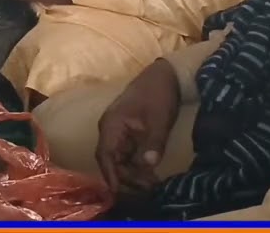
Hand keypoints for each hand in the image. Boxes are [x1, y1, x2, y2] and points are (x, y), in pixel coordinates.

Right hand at [95, 59, 180, 194]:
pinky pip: (127, 153)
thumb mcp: (159, 120)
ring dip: (132, 172)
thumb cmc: (157, 95)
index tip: (117, 193)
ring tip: (151, 184)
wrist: (164, 75)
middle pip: (112, 160)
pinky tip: (150, 173)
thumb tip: (149, 166)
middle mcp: (110, 130)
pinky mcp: (128, 132)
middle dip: (127, 177)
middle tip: (148, 188)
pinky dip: (137, 164)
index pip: (105, 155)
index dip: (109, 175)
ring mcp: (118, 131)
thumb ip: (153, 143)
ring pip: (120, 159)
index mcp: (111, 125)